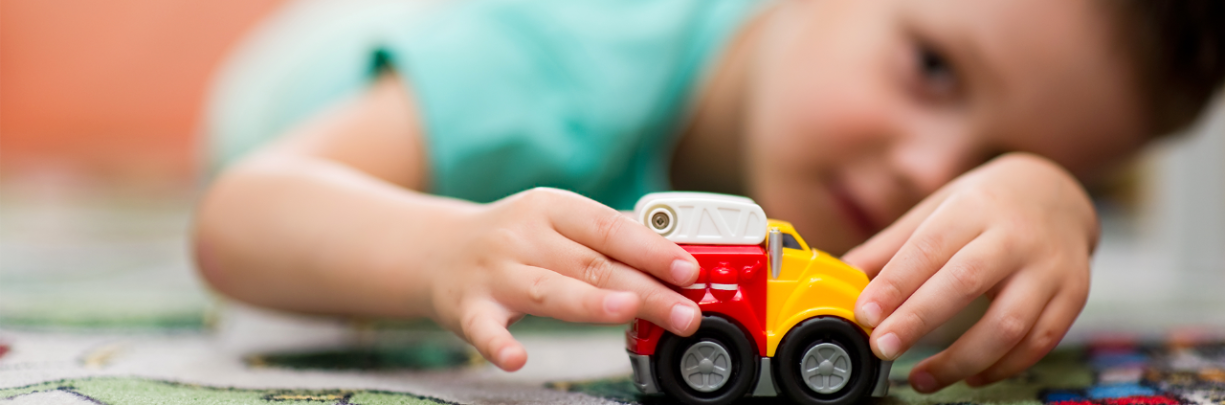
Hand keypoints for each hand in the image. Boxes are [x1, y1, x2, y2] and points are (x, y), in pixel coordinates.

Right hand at [424, 188, 701, 370]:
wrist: (434, 250)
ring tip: (628, 311)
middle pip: (591, 265)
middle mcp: (523, 236)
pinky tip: (516, 358)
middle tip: (684, 313)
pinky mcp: (466, 308)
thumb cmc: (514, 240)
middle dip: (644, 290)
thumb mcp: (557, 223)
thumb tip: (674, 261)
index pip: (610, 228)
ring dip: (590, 302)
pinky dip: (499, 344)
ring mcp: (494, 273)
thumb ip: (606, 241)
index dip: (653, 250)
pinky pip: (483, 329)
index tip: (689, 271)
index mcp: (552, 208)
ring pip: (548, 290)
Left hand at [844, 153, 1094, 392]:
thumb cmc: (983, 206)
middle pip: (965, 283)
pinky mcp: (1073, 295)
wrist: (1056, 194)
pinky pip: (1039, 342)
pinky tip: (970, 375)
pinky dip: (1003, 366)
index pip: (930, 247)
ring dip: (961, 359)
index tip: (865, 314)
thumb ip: (891, 246)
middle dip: (919, 320)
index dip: (896, 284)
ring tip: (920, 378)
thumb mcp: (936, 210)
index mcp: (974, 208)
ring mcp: (1049, 268)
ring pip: (1009, 324)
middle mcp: (1015, 236)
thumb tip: (843, 275)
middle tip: (882, 348)